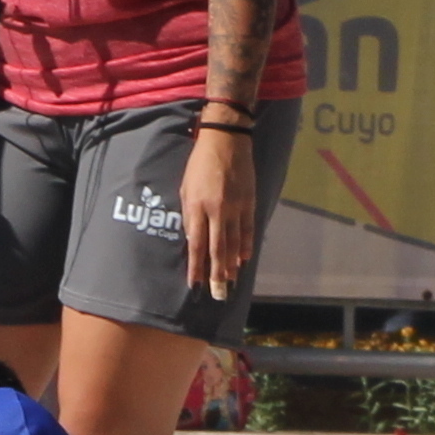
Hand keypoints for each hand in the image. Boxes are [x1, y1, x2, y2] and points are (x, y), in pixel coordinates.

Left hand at [179, 117, 260, 299]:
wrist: (226, 141)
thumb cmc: (199, 164)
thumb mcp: (185, 188)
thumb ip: (189, 215)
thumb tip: (192, 240)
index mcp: (197, 207)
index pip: (196, 245)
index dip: (196, 268)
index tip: (195, 285)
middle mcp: (217, 210)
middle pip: (217, 249)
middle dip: (217, 274)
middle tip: (218, 293)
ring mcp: (236, 207)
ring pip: (234, 243)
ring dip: (231, 265)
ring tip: (230, 282)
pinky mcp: (249, 202)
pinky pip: (248, 230)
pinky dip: (246, 246)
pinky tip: (244, 260)